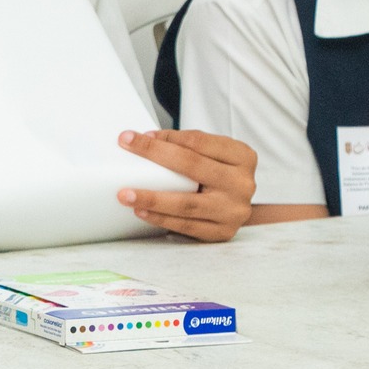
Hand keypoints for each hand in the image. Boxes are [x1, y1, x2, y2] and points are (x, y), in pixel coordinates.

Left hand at [115, 128, 257, 242]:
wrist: (239, 205)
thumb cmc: (220, 173)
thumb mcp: (212, 153)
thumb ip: (185, 144)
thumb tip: (147, 139)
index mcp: (242, 156)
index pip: (197, 141)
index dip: (164, 138)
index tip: (131, 137)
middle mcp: (242, 183)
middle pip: (192, 166)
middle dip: (154, 156)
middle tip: (125, 150)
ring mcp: (235, 210)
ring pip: (187, 203)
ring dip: (153, 198)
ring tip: (127, 194)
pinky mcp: (223, 232)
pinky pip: (187, 226)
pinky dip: (162, 219)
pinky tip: (143, 212)